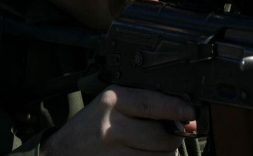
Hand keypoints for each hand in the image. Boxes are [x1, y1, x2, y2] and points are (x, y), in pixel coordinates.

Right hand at [41, 85, 194, 155]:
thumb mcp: (113, 104)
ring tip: (148, 146)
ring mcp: (113, 155)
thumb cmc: (91, 125)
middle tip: (168, 133)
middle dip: (172, 137)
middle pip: (162, 136)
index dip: (176, 109)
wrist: (61, 153)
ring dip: (164, 153)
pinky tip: (141, 155)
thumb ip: (147, 105)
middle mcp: (111, 128)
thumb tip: (186, 118)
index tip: (191, 113)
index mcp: (111, 102)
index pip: (151, 104)